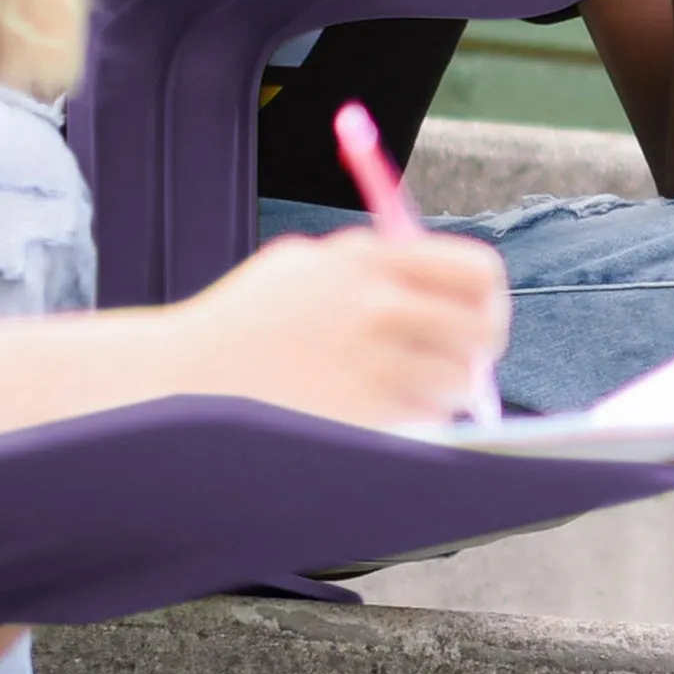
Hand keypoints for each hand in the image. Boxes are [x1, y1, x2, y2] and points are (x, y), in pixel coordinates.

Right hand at [163, 229, 509, 428]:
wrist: (185, 377)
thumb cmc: (248, 320)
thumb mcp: (305, 265)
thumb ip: (375, 265)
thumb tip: (448, 290)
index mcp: (369, 258)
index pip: (477, 271)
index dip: (487, 296)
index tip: (478, 313)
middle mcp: (377, 304)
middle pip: (483, 328)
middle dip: (481, 349)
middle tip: (465, 361)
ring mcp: (371, 360)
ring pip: (460, 380)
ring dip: (447, 388)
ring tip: (411, 387)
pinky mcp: (363, 410)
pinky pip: (426, 415)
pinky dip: (418, 416)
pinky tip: (381, 409)